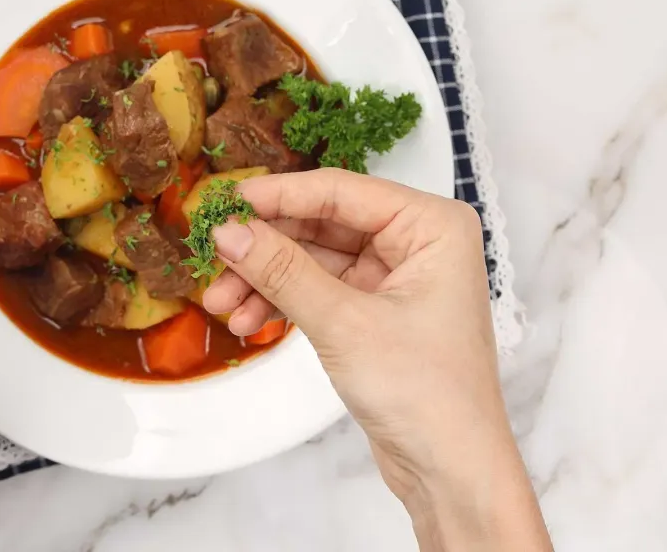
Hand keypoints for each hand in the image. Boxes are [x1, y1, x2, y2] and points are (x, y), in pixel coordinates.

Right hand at [203, 169, 550, 550]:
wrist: (451, 474)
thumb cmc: (426, 394)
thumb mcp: (344, 324)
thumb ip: (282, 271)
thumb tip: (229, 231)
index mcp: (432, 226)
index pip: (342, 192)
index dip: (279, 194)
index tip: (226, 201)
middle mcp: (417, 243)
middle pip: (323, 224)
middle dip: (266, 246)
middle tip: (214, 257)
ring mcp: (396, 278)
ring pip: (314, 259)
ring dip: (266, 278)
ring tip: (222, 302)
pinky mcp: (375, 312)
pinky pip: (318, 290)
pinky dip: (283, 302)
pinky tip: (248, 320)